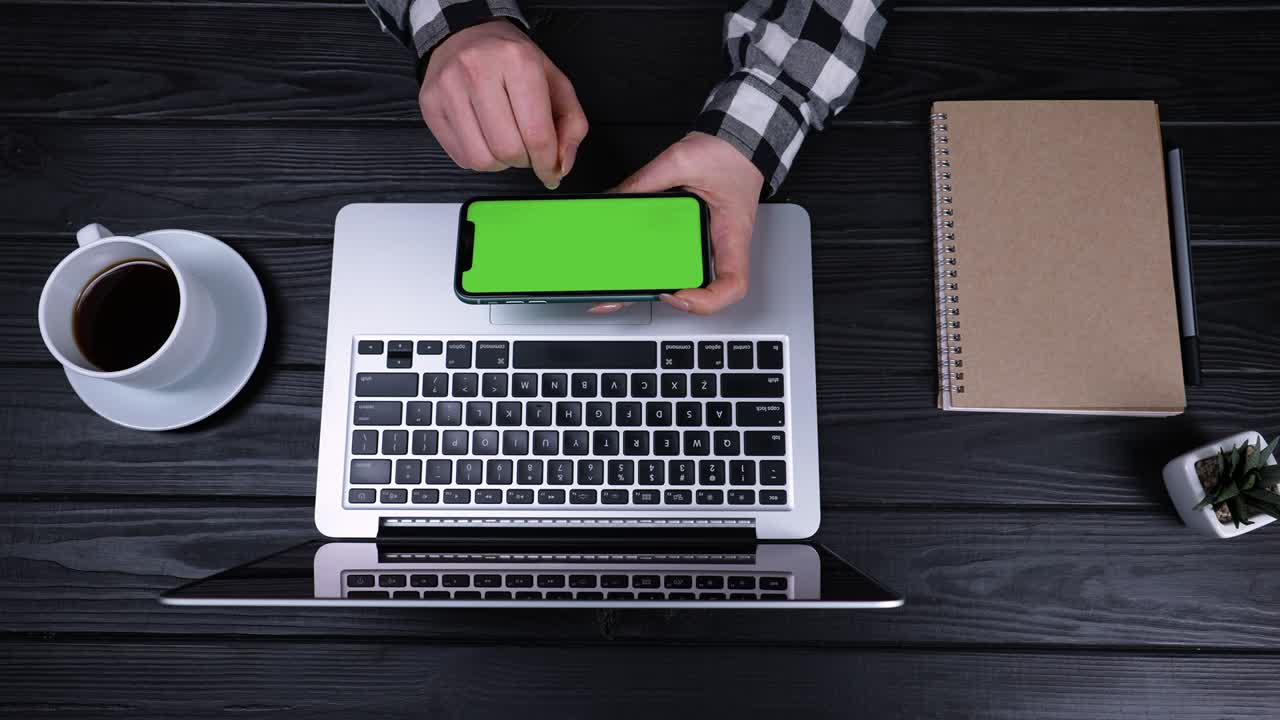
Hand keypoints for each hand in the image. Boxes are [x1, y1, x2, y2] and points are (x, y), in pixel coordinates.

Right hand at [420, 19, 588, 187]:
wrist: (467, 34)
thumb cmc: (511, 60)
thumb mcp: (555, 82)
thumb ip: (571, 125)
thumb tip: (561, 164)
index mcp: (517, 61)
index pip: (536, 134)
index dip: (548, 163)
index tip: (550, 170)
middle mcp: (478, 70)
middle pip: (508, 150)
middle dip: (524, 161)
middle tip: (527, 150)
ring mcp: (448, 88)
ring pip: (481, 160)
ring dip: (500, 163)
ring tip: (505, 142)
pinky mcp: (430, 104)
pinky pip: (460, 157)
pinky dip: (479, 158)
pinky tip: (485, 138)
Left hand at [591, 132, 763, 314]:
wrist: (739, 140)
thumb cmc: (729, 153)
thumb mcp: (680, 162)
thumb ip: (643, 181)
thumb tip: (613, 199)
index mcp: (731, 235)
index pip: (732, 286)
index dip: (705, 301)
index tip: (675, 294)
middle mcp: (722, 246)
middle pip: (702, 290)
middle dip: (667, 301)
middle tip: (629, 297)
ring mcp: (710, 243)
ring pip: (687, 279)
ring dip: (657, 289)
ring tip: (622, 292)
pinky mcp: (697, 235)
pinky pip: (678, 258)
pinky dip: (657, 267)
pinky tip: (635, 266)